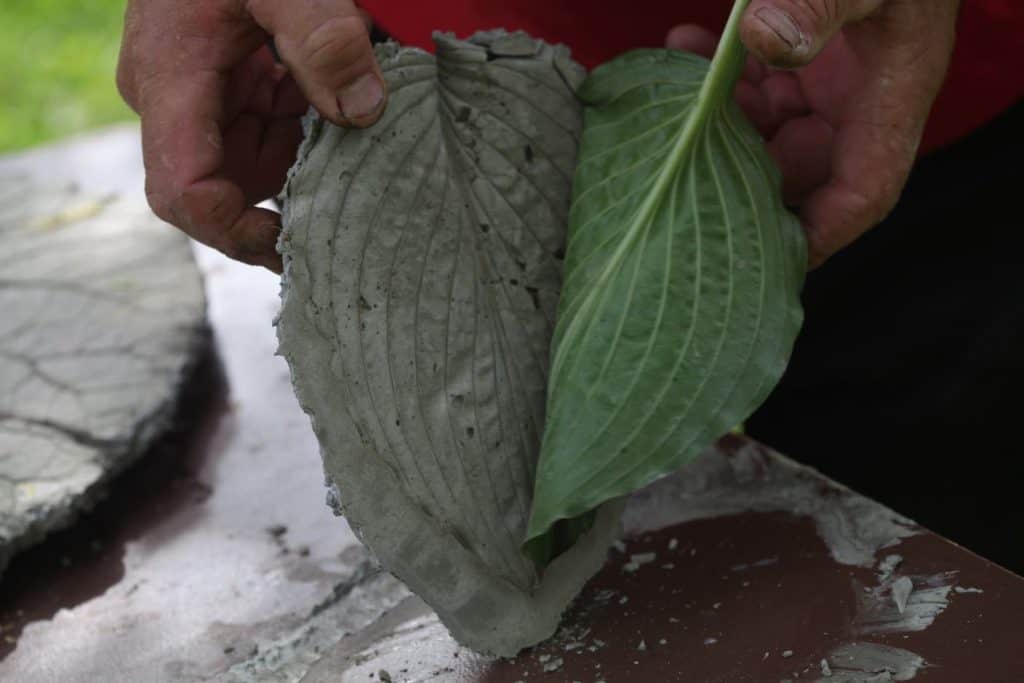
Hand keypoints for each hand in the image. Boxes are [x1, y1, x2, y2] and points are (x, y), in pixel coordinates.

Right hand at [117, 0, 386, 271]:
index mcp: (171, 78)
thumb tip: (364, 114)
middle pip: (218, 190)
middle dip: (279, 206)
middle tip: (346, 218)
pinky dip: (305, 140)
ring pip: (248, 168)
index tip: (292, 242)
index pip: (182, 190)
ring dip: (301, 171)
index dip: (233, 230)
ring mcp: (200, 96)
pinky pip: (264, 136)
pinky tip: (340, 124)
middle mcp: (175, 98)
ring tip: (354, 160)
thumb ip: (323, 38)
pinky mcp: (228, 88)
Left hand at [667, 0, 958, 267]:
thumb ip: (821, 1)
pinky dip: (720, 77)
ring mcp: (832, 77)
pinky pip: (759, 85)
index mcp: (889, 94)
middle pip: (799, 171)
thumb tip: (766, 40)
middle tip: (678, 162)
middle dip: (739, 173)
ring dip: (717, 120)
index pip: (861, 193)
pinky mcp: (808, 54)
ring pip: (768, 130)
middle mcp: (861, 97)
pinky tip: (684, 45)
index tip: (760, 264)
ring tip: (675, 87)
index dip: (816, 236)